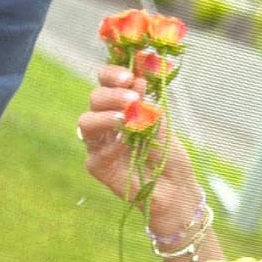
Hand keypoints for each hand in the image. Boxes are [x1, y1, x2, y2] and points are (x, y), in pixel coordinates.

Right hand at [77, 64, 195, 211]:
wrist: (175, 188)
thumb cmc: (169, 154)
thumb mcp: (162, 122)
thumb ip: (147, 102)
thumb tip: (138, 78)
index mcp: (121, 106)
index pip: (106, 82)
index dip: (112, 74)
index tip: (129, 76)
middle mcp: (106, 121)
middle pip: (95, 98)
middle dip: (113, 94)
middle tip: (133, 98)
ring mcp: (99, 143)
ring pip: (86, 121)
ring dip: (106, 115)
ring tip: (126, 117)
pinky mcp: (97, 165)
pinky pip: (94, 150)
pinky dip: (111, 142)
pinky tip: (125, 142)